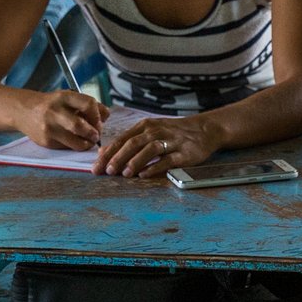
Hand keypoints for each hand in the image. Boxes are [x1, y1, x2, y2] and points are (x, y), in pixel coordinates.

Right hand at [21, 89, 108, 151]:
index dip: (98, 115)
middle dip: (94, 133)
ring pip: (77, 142)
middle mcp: (55, 112)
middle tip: (96, 135)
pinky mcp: (46, 141)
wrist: (23, 111)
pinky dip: (76, 145)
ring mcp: (49, 128)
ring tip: (89, 140)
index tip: (99, 120)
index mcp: (64, 97)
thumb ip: (88, 104)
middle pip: (81, 126)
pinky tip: (74, 140)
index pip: (89, 104)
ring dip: (88, 143)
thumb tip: (106, 116)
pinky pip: (68, 147)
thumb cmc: (52, 104)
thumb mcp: (68, 97)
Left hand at [97, 114, 216, 178]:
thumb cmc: (173, 133)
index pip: (123, 139)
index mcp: (145, 126)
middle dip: (118, 158)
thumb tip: (103, 153)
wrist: (204, 130)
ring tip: (124, 174)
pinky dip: (154, 167)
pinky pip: (168, 160)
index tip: (97, 166)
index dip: (109, 153)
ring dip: (135, 161)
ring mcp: (171, 141)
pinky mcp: (184, 153)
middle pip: (134, 143)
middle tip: (108, 171)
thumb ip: (128, 140)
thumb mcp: (150, 131)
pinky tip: (144, 175)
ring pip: (150, 149)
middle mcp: (157, 131)